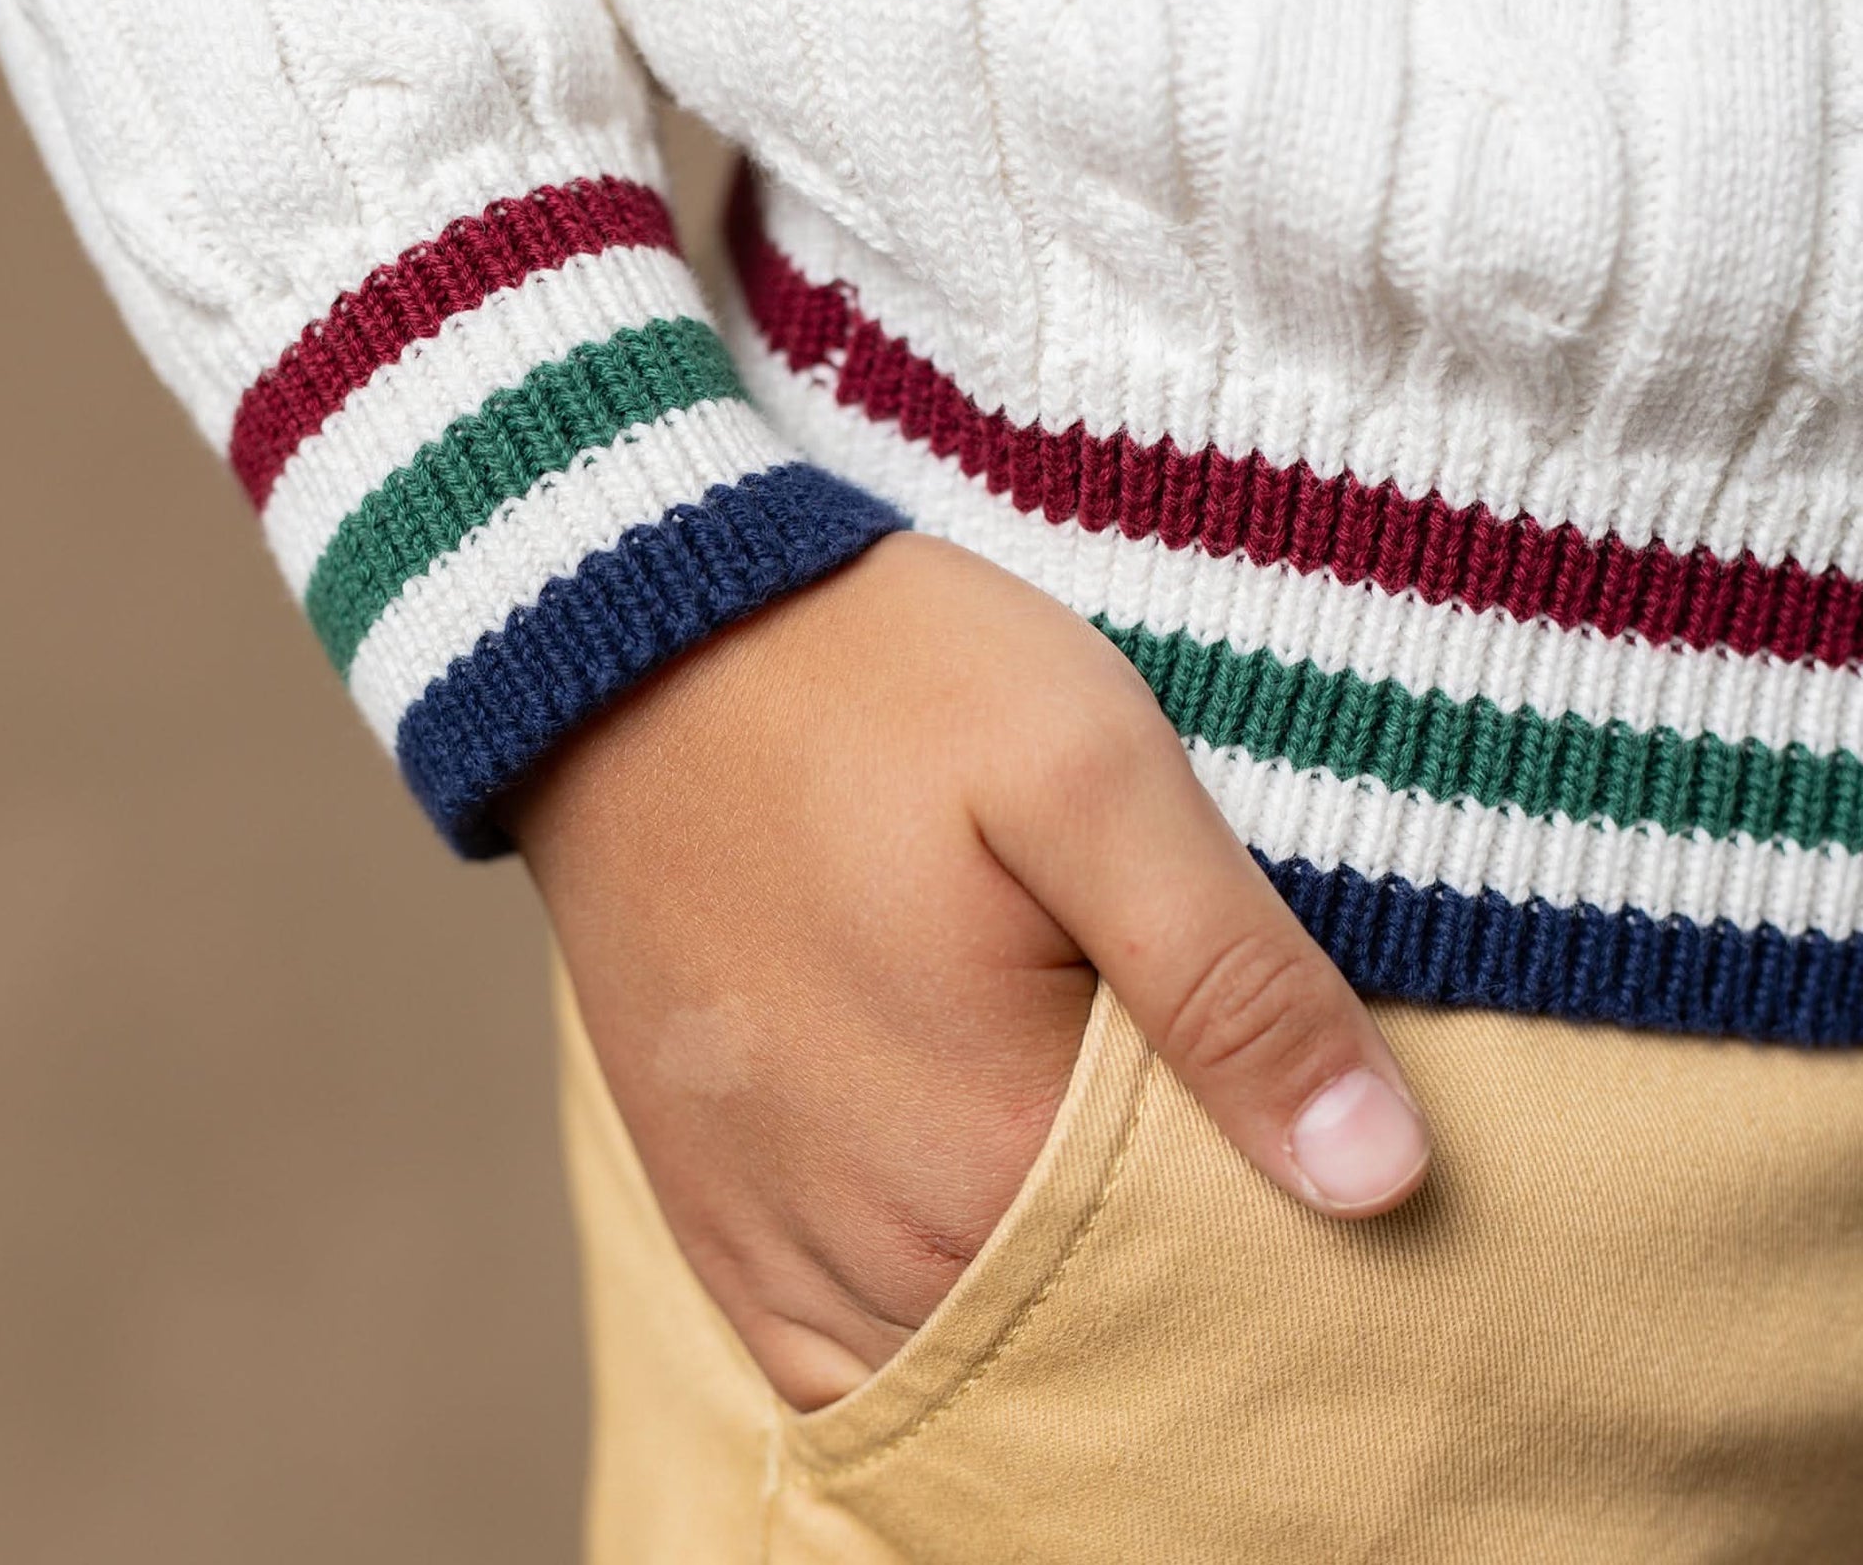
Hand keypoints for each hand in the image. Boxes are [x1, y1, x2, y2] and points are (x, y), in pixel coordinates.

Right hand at [506, 531, 1429, 1409]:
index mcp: (996, 1152)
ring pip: (966, 1379)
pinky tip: (977, 1295)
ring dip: (1059, 1340)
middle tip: (1238, 1189)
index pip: (1215, 1294)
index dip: (1304, 1243)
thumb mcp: (1088, 773)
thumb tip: (1380, 1177)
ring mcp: (775, 1237)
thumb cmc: (878, 682)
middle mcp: (878, 1244)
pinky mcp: (710, 1206)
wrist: (639, 639)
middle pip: (1092, 1353)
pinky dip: (920, 1360)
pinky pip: (826, 1372)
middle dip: (1185, 1301)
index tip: (1348, 1174)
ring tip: (1128, 1245)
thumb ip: (1230, 979)